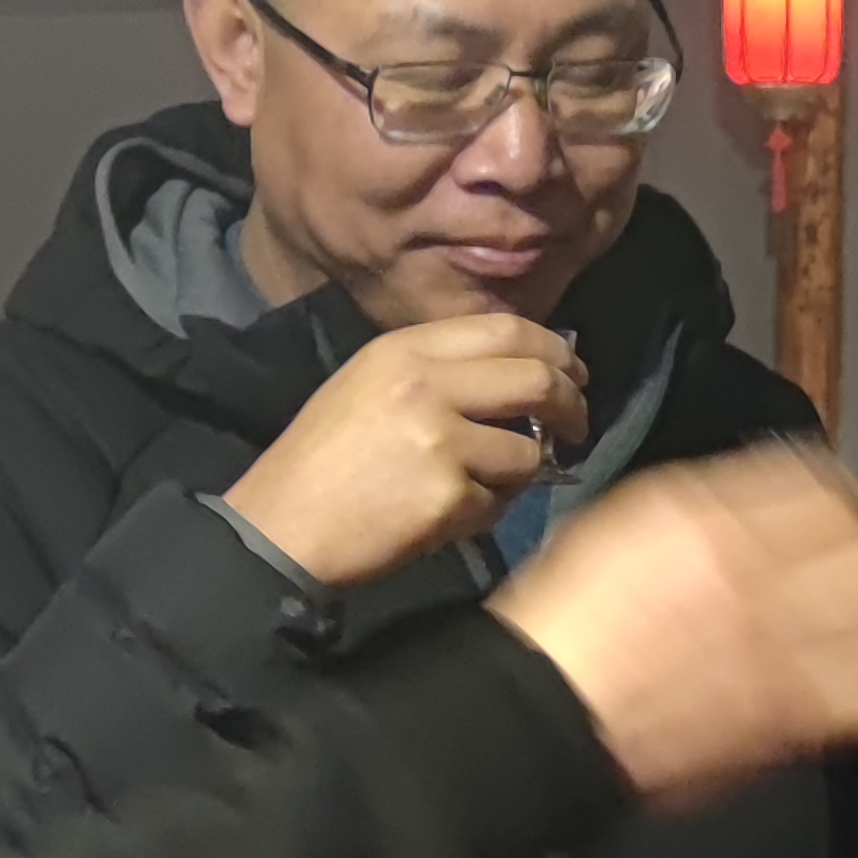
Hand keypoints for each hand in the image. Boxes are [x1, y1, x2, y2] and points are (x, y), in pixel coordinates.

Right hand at [221, 314, 589, 588]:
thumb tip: (525, 374)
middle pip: (537, 379)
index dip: (554, 349)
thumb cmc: (323, 461)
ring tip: (482, 486)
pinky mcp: (448, 495)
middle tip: (576, 426)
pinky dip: (486, 513)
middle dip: (571, 405)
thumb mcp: (369, 386)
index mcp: (405, 350)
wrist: (281, 527)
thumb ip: (439, 373)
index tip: (573, 372)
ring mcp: (440, 439)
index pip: (507, 329)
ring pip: (527, 451)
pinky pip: (500, 502)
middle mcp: (426, 384)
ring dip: (521, 473)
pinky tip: (447, 516)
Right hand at [489, 449, 857, 806]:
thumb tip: (760, 508)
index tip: (840, 519)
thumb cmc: (567, 626)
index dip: (840, 503)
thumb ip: (701, 511)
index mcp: (706, 515)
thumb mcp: (623, 526)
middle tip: (852, 578)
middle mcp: (754, 569)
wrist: (540, 716)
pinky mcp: (790, 713)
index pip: (821, 486)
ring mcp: (779, 643)